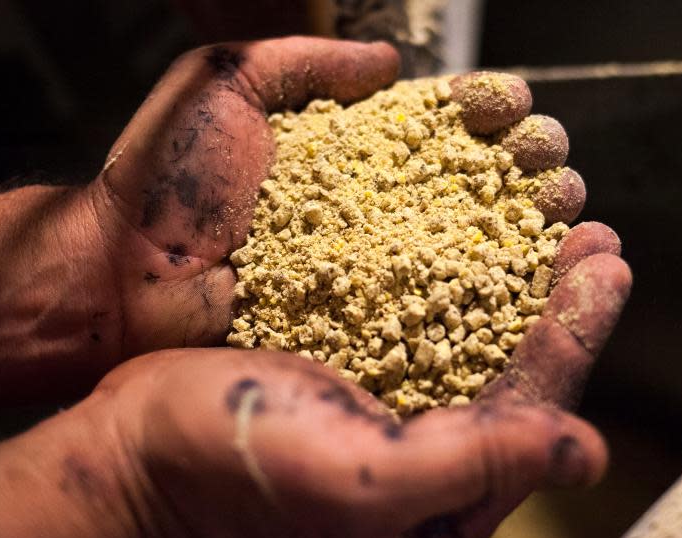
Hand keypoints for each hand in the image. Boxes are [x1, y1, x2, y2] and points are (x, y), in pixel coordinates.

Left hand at [81, 37, 613, 360]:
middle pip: (466, 188)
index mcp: (344, 157)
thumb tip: (390, 62)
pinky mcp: (362, 334)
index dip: (479, 115)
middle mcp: (368, 217)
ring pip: (466, 252)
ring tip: (563, 209)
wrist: (118, 278)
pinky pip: (437, 318)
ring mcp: (368, 279)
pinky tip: (536, 280)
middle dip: (520, 168)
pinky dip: (492, 301)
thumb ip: (307, 59)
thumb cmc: (157, 182)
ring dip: (525, 229)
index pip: (433, 130)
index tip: (504, 107)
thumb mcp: (225, 82)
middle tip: (547, 162)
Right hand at [98, 247, 628, 537]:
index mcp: (439, 513)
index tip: (604, 269)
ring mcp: (390, 430)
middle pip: (516, 385)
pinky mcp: (356, 388)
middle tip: (593, 239)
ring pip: (476, 353)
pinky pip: (425, 335)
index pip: (533, 422)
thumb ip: (473, 468)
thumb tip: (584, 454)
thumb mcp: (357, 476)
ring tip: (552, 230)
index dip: (572, 341)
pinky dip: (455, 287)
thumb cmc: (228, 469)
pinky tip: (471, 245)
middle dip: (558, 311)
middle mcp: (427, 477)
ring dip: (517, 290)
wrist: (134, 446)